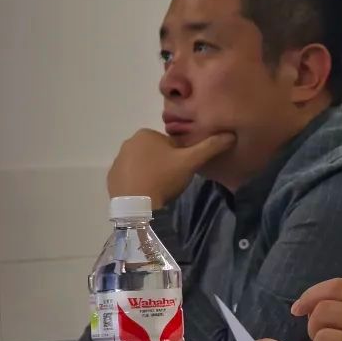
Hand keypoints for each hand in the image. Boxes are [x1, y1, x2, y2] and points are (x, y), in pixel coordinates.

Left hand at [107, 129, 234, 208]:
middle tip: (173, 180)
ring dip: (151, 173)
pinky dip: (138, 183)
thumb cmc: (164, 178)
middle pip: (155, 152)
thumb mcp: (191, 161)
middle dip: (164, 163)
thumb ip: (210, 146)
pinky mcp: (111, 178)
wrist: (138, 206)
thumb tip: (230, 134)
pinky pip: (129, 177)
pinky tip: (147, 193)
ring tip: (160, 188)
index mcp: (145, 134)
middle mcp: (128, 143)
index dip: (180, 156)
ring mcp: (117, 161)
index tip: (182, 170)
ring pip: (142, 164)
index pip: (170, 143)